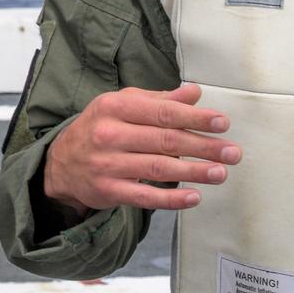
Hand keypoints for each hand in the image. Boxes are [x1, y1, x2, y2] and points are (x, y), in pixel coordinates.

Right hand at [41, 83, 240, 212]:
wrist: (61, 164)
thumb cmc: (100, 129)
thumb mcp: (123, 106)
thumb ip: (159, 101)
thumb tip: (194, 93)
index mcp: (115, 107)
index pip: (162, 112)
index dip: (195, 118)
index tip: (222, 123)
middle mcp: (109, 133)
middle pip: (164, 140)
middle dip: (203, 146)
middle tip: (232, 152)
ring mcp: (107, 164)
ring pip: (158, 168)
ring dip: (194, 172)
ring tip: (221, 173)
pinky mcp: (108, 190)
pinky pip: (144, 197)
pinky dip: (171, 199)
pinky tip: (194, 197)